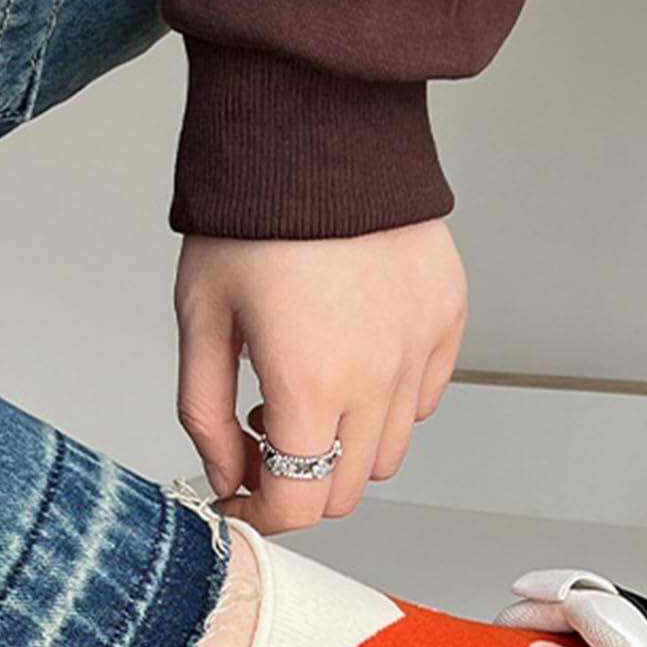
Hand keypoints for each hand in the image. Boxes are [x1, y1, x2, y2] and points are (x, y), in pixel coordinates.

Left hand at [174, 220, 466, 533]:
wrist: (317, 129)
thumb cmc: (252, 214)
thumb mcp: (199, 320)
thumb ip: (204, 415)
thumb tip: (227, 476)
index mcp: (310, 383)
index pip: (298, 503)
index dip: (261, 517)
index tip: (241, 502)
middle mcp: (377, 378)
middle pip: (345, 489)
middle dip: (298, 483)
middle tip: (264, 437)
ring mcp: (420, 351)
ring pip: (388, 454)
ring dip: (344, 447)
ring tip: (308, 391)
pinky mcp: (446, 322)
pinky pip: (424, 400)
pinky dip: (388, 405)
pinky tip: (350, 362)